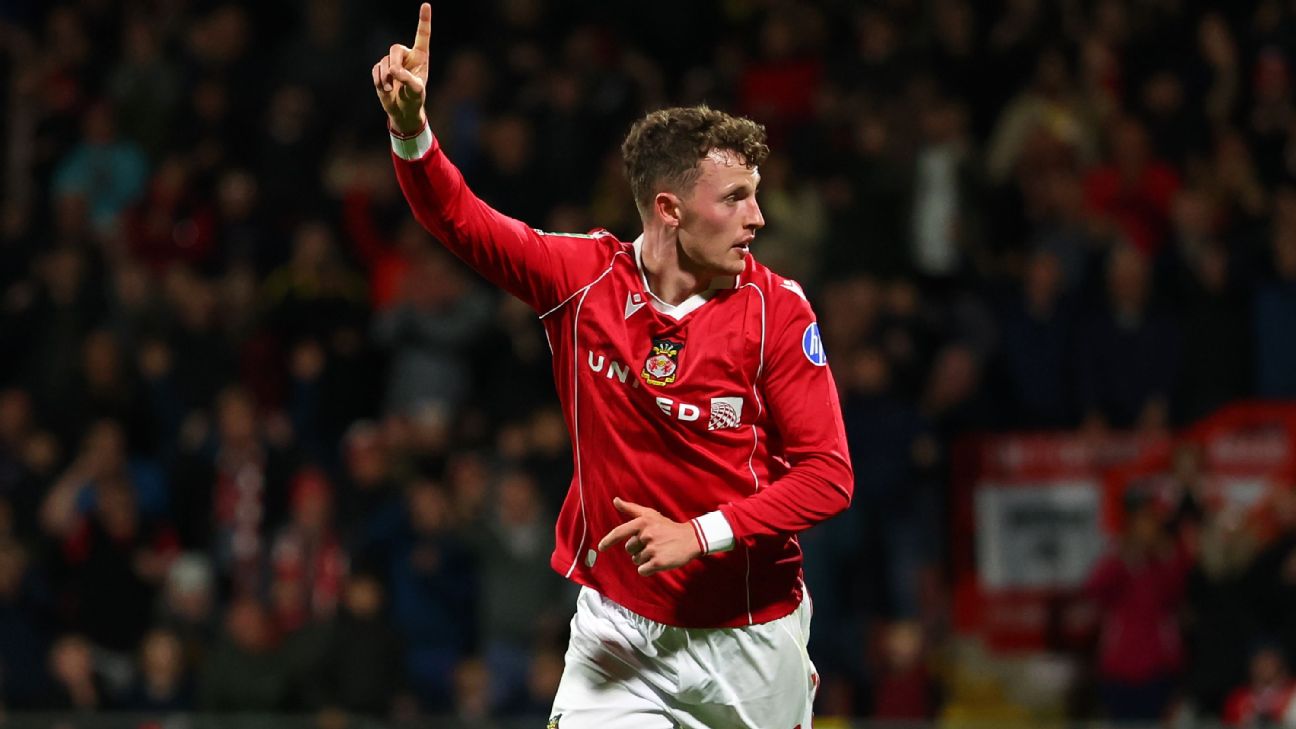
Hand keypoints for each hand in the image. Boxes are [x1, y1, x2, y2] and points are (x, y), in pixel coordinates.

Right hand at [372, 3, 431, 134]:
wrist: (403, 110)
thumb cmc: (414, 100)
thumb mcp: (416, 92)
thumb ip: (408, 80)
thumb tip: (394, 71)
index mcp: (420, 57)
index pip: (422, 36)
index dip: (423, 20)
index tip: (426, 5)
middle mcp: (406, 56)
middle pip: (395, 49)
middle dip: (394, 63)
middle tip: (396, 76)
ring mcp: (392, 62)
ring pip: (384, 62)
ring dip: (386, 77)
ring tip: (392, 89)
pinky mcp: (381, 69)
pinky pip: (376, 70)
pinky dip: (379, 81)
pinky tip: (385, 89)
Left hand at [597, 497, 701, 575]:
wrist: (690, 539)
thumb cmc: (667, 527)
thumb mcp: (650, 515)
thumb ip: (631, 508)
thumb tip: (615, 500)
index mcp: (642, 523)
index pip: (619, 532)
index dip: (608, 540)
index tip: (601, 547)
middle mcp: (646, 535)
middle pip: (629, 549)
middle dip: (638, 549)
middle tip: (653, 544)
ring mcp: (652, 549)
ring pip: (636, 560)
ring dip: (644, 559)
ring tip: (658, 551)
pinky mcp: (658, 562)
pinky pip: (642, 570)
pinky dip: (648, 569)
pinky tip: (658, 561)